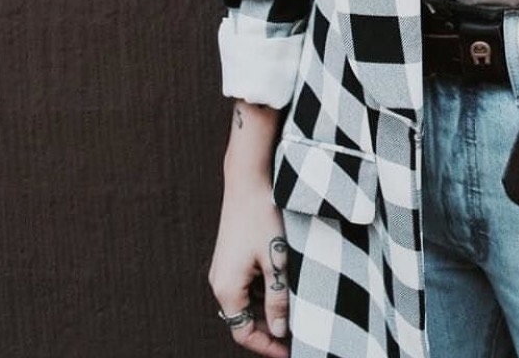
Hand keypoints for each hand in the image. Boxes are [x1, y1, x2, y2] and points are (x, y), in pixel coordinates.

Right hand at [209, 176, 290, 355]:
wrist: (248, 179)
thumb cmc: (262, 217)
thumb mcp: (276, 260)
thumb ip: (277, 299)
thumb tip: (282, 331)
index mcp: (226, 289)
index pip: (243, 333)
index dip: (267, 346)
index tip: (291, 351)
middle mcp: (220, 281)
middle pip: (243, 320)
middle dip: (269, 329)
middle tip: (298, 333)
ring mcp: (224, 267)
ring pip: (246, 301)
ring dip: (268, 309)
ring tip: (296, 310)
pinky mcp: (231, 255)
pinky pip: (246, 284)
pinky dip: (264, 290)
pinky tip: (285, 283)